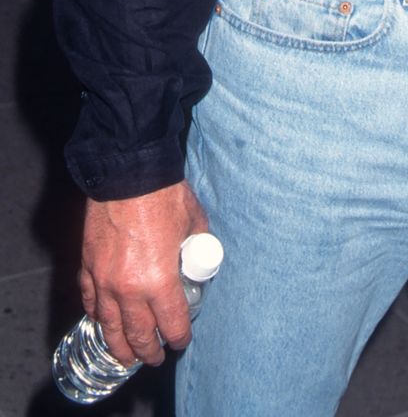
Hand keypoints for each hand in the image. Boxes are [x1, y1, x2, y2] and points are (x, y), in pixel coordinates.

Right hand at [79, 179, 208, 366]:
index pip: (171, 324)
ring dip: (119, 344)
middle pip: (138, 334)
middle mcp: (129, 288)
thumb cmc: (164, 195)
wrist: (128, 172)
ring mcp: (104, 280)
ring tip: (126, 354)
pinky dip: (96, 314)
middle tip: (154, 356)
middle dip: (148, 350)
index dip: (179, 336)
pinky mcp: (88, 266)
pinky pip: (90, 300)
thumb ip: (196, 244)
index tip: (181, 339)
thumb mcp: (194, 222)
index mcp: (159, 280)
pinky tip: (102, 320)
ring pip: (109, 326)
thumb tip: (198, 256)